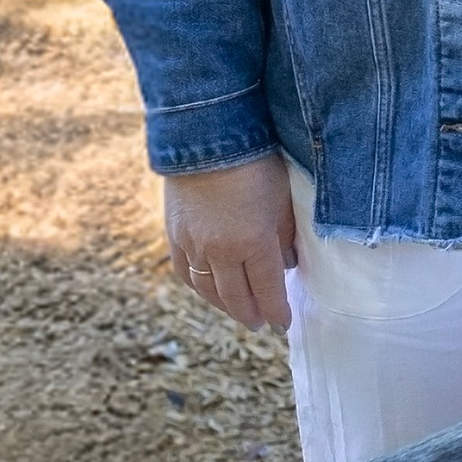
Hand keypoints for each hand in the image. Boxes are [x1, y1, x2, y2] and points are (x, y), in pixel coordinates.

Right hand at [164, 152, 297, 333]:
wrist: (206, 137)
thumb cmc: (256, 163)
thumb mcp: (283, 199)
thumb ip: (286, 236)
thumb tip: (287, 264)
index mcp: (253, 243)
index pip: (267, 290)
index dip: (276, 311)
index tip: (283, 324)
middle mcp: (220, 251)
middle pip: (235, 297)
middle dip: (250, 314)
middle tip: (261, 324)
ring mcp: (193, 245)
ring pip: (207, 289)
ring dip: (224, 306)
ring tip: (238, 312)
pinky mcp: (174, 234)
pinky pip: (185, 272)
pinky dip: (199, 287)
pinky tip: (208, 290)